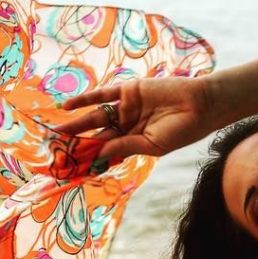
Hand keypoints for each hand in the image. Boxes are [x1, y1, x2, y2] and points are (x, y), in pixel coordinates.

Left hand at [54, 76, 215, 159]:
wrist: (200, 105)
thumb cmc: (181, 131)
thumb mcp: (151, 145)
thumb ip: (124, 146)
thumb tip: (98, 153)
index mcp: (134, 143)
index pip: (106, 151)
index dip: (89, 158)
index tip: (72, 168)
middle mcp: (128, 125)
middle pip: (97, 135)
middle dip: (78, 142)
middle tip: (57, 150)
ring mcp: (127, 108)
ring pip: (96, 117)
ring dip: (76, 123)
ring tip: (57, 132)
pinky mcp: (128, 90)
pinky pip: (102, 95)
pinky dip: (85, 99)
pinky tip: (67, 106)